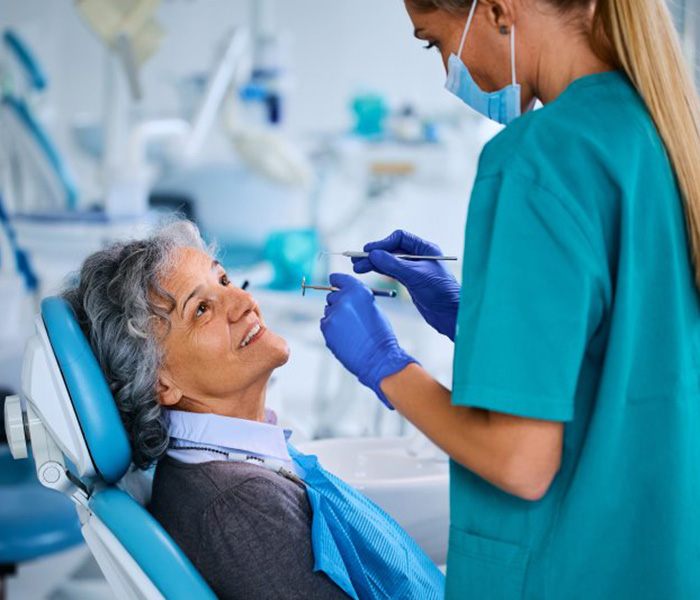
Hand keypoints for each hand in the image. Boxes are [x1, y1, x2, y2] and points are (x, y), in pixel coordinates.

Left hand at [320, 273, 415, 407]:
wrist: (378, 358)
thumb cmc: (380, 336)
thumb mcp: (373, 309)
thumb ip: (359, 300)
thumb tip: (347, 297)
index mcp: (358, 291)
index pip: (339, 279)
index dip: (336, 281)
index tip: (334, 281)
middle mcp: (344, 299)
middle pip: (331, 296)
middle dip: (338, 303)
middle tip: (349, 316)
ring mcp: (333, 314)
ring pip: (328, 311)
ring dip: (336, 317)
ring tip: (350, 330)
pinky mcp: (326, 328)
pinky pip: (325, 324)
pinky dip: (332, 329)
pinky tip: (345, 337)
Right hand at [352, 230, 460, 339]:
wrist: (451, 314)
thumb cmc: (441, 292)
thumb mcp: (415, 276)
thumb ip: (394, 264)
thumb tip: (373, 254)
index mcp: (425, 249)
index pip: (400, 238)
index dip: (383, 243)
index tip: (369, 251)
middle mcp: (419, 257)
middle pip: (392, 250)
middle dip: (374, 254)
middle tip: (357, 260)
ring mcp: (414, 269)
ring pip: (390, 262)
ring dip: (374, 263)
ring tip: (357, 268)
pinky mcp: (411, 282)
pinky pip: (392, 272)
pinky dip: (380, 271)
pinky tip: (369, 271)